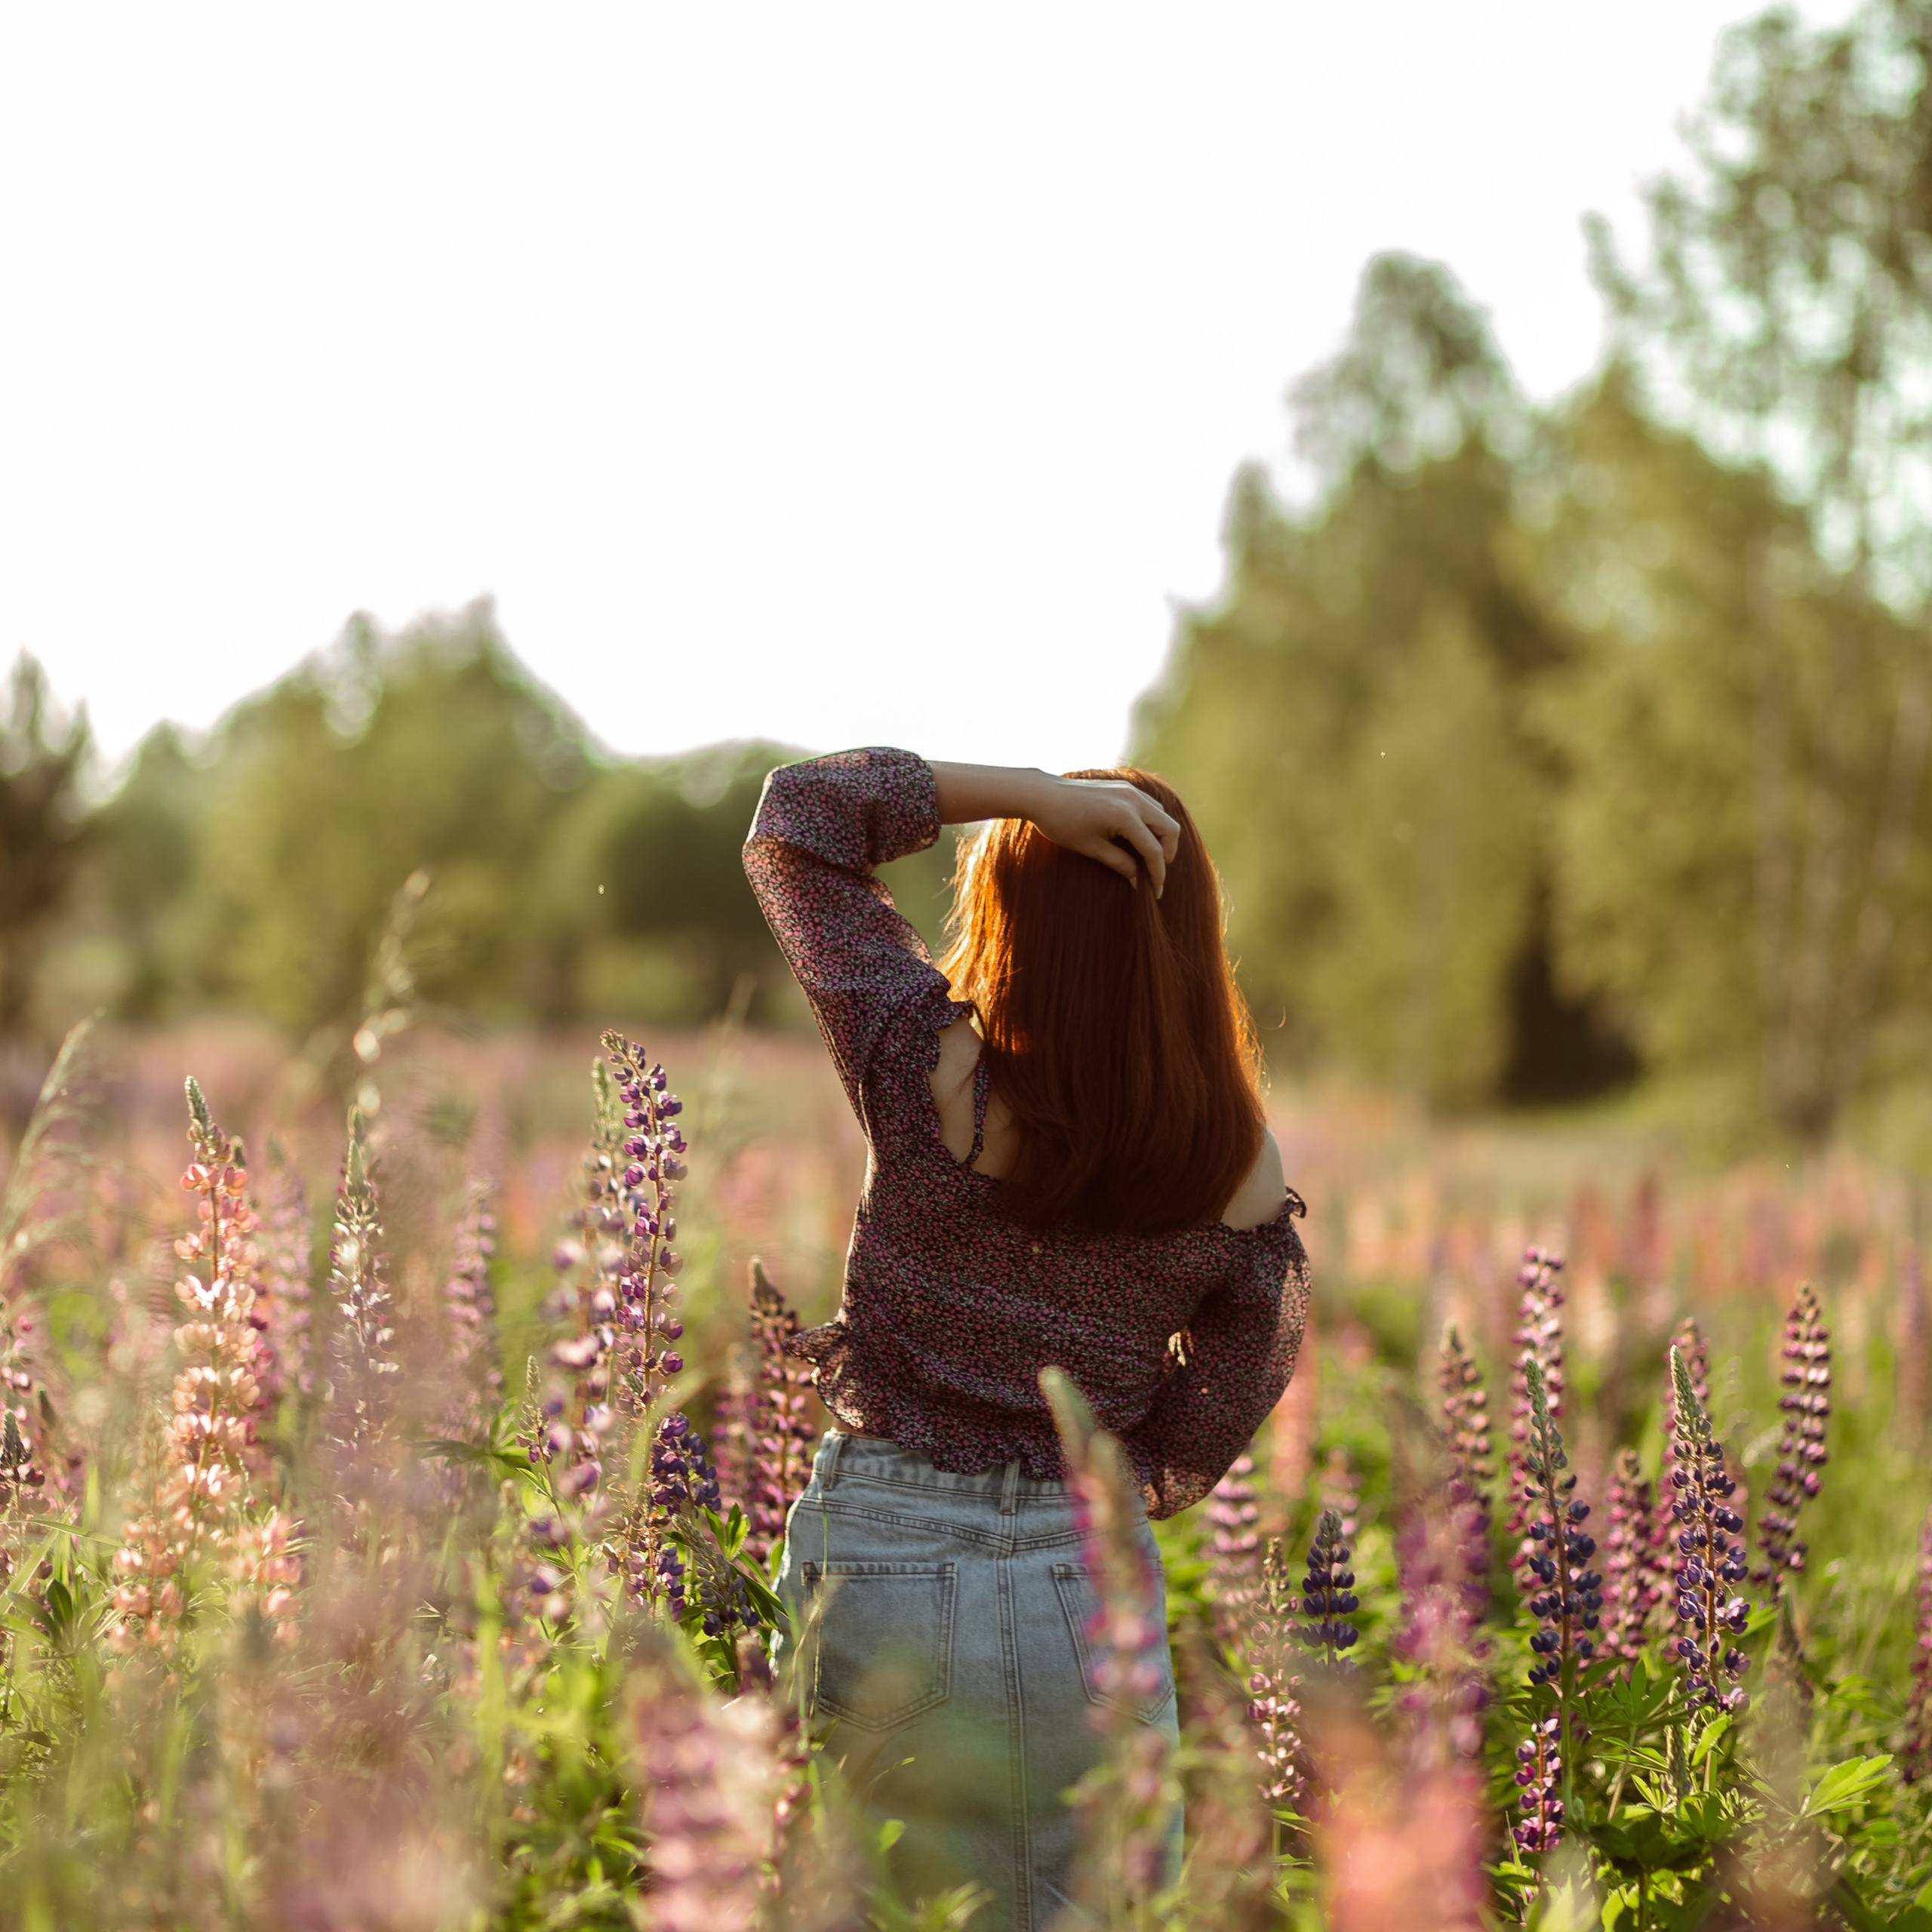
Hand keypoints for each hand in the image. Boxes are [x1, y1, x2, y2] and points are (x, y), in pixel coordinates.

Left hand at [1028, 774, 1179, 895]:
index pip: (1154, 850)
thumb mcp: (1092, 848)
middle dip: (1168, 853)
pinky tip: (1139, 838)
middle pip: (1170, 829)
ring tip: (1147, 857)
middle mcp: (1133, 800)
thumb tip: (1139, 880)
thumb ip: (1120, 863)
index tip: (1156, 891)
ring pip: (1163, 815)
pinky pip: (1151, 806)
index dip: (1158, 873)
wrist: (1043, 795)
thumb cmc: (1062, 823)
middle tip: (1155, 872)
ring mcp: (1130, 790)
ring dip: (1161, 837)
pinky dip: (1152, 823)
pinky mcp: (1125, 787)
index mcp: (1125, 816)